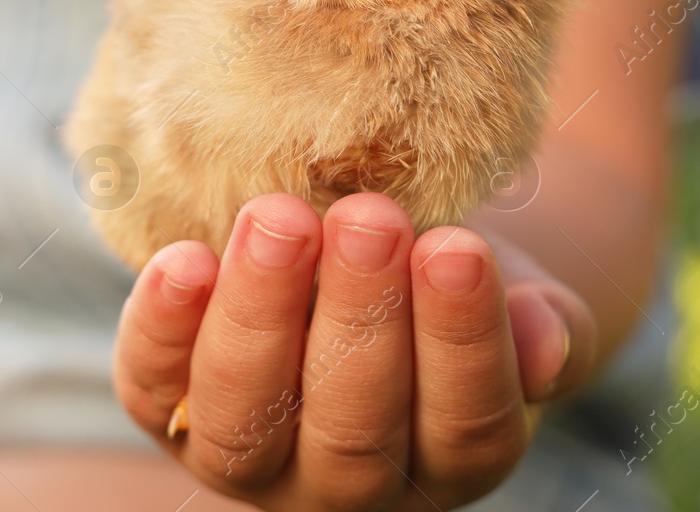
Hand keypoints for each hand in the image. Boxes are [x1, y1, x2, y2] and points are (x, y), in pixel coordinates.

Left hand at [113, 193, 595, 510]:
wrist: (369, 260)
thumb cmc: (448, 274)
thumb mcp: (513, 293)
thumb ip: (539, 324)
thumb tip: (547, 341)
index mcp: (451, 459)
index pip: (464, 423)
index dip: (461, 339)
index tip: (457, 248)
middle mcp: (350, 483)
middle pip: (353, 428)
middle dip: (359, 317)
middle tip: (369, 217)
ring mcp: (253, 459)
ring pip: (246, 420)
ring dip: (261, 316)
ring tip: (281, 219)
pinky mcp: (170, 413)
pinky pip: (153, 390)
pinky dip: (160, 329)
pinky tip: (184, 259)